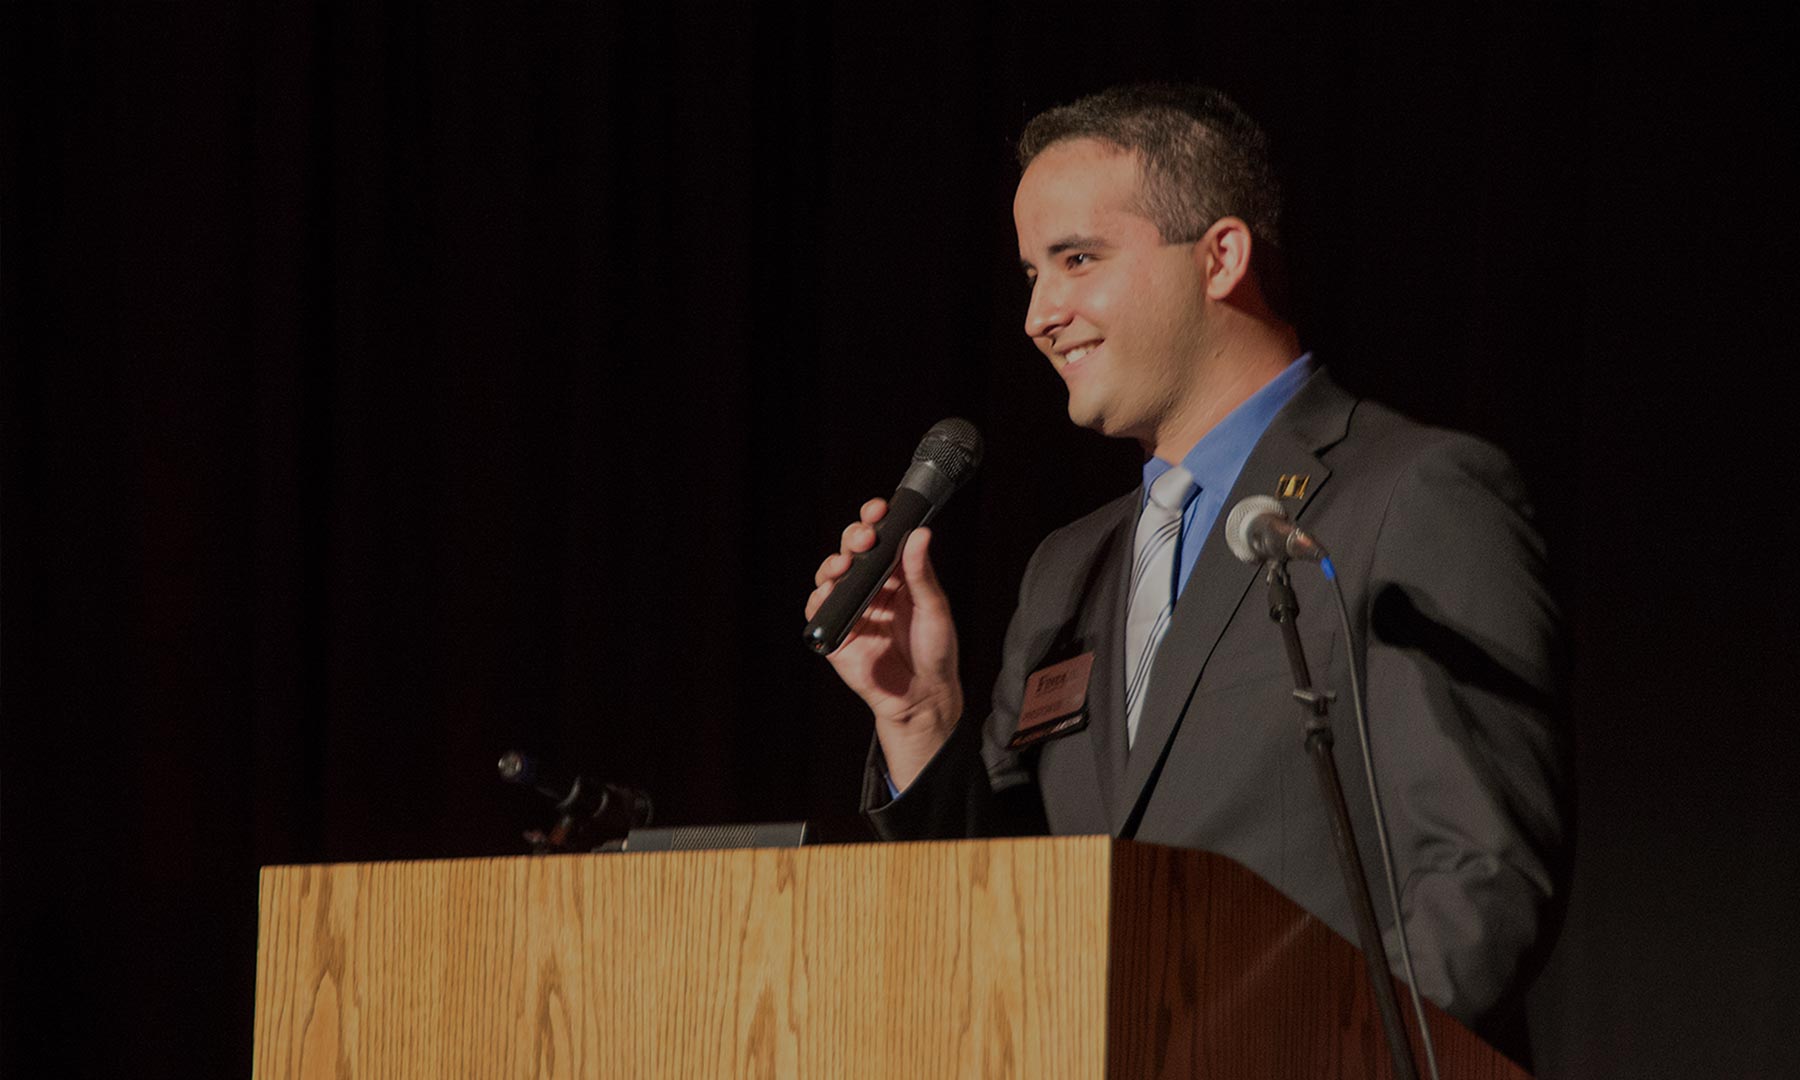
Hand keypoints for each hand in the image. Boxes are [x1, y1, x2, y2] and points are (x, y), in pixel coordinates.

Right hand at [805, 498, 963, 789]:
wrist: (923, 697)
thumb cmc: (935, 652)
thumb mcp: (934, 609)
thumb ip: (922, 574)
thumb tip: (920, 534)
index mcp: (897, 578)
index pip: (881, 540)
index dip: (875, 521)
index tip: (878, 509)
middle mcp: (872, 589)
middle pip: (852, 552)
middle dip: (853, 538)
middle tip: (864, 537)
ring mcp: (852, 610)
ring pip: (831, 576)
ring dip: (833, 565)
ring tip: (843, 565)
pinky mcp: (836, 634)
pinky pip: (819, 610)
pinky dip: (820, 599)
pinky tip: (828, 592)